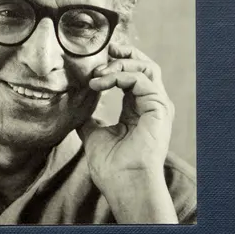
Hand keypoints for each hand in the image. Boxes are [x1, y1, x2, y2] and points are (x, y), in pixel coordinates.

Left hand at [81, 39, 177, 222]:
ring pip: (145, 68)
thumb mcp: (93, 135)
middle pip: (145, 66)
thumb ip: (88, 119)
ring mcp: (158, 106)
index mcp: (138, 111)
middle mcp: (152, 105)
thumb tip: (75, 107)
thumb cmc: (112, 167)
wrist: (124, 183)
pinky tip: (100, 83)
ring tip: (96, 74)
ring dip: (119, 64)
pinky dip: (119, 75)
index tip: (95, 61)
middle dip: (124, 53)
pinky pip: (141, 79)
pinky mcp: (159, 107)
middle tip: (103, 50)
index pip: (132, 76)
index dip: (116, 63)